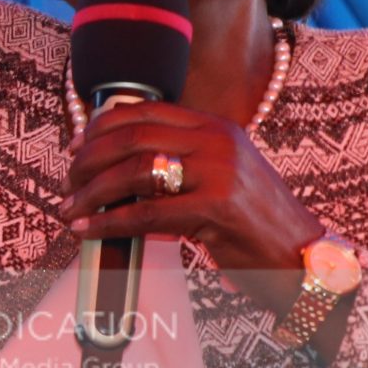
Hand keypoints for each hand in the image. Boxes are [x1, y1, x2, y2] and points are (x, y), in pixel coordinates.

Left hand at [60, 101, 324, 311]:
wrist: (301, 257)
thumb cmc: (254, 222)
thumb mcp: (222, 175)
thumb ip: (182, 160)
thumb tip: (118, 162)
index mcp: (216, 126)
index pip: (146, 111)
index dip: (101, 126)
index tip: (74, 146)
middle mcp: (218, 142)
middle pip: (133, 138)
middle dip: (88, 160)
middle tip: (67, 181)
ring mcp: (219, 173)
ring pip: (134, 172)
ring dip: (91, 192)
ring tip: (70, 208)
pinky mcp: (216, 209)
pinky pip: (147, 214)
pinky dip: (108, 222)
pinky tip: (88, 230)